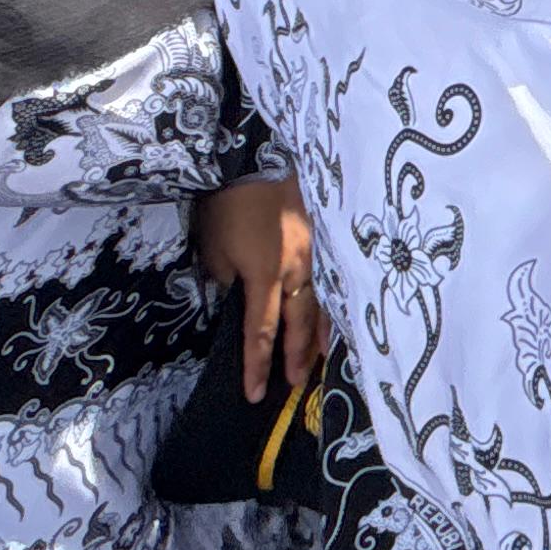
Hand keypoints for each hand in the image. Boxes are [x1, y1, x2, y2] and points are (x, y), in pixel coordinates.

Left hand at [194, 176, 326, 401]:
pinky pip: (330, 276)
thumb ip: (229, 279)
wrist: (254, 155)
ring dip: (320, 334)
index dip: (258, 365)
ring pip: (322, 301)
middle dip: (296, 356)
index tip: (255, 394)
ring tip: (322, 358)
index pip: (261, 332)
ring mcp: (315, 249)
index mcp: (265, 275)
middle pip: (299, 322)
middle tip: (296, 383)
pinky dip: (332, 300)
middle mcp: (296, 267)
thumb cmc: (226, 203)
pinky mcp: (322, 232)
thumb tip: (240, 296)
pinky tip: (336, 310)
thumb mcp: (213, 248)